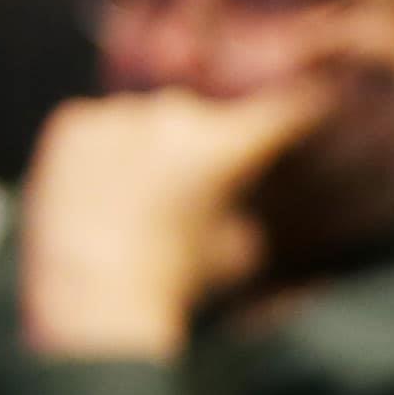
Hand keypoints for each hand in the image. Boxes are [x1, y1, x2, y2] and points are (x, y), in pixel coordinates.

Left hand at [16, 80, 346, 359]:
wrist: (96, 297)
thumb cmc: (178, 282)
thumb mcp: (239, 255)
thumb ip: (246, 210)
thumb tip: (240, 198)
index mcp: (225, 144)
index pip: (283, 109)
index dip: (305, 105)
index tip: (319, 97)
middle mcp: (174, 114)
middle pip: (207, 115)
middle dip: (209, 143)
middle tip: (197, 188)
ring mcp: (119, 114)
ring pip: (151, 120)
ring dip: (156, 146)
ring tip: (143, 198)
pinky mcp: (73, 125)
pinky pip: (101, 125)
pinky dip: (108, 150)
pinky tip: (107, 191)